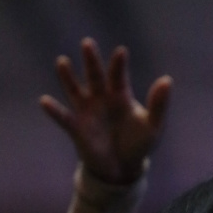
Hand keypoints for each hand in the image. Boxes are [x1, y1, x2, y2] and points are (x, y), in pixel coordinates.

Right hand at [40, 37, 171, 184]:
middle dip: (91, 61)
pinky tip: (44, 101)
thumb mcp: (153, 126)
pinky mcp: (76, 128)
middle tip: (88, 43)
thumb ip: (158, 105)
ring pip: (75, 90)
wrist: (123, 168)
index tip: (121, 52)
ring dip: (68, 77)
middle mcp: (101, 98)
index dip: (119, 65)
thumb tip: (167, 80)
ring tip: (62, 62)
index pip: (119, 76)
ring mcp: (87, 112)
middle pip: (95, 76)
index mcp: (120, 95)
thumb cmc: (139, 144)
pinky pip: (63, 117)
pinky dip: (54, 110)